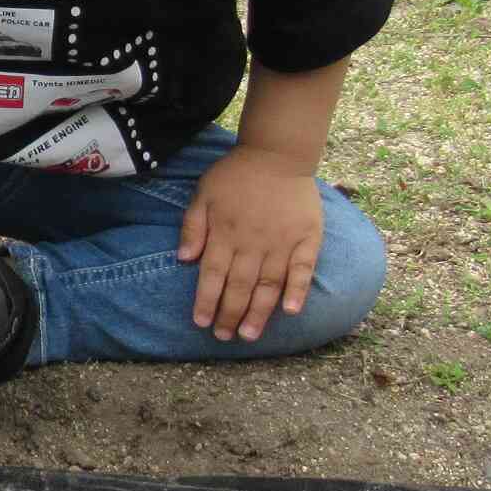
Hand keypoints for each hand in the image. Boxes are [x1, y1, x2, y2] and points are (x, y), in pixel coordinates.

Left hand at [176, 148, 325, 342]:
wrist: (277, 153)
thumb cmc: (235, 174)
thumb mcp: (203, 194)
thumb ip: (192, 227)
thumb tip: (183, 261)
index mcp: (225, 232)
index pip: (213, 275)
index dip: (206, 301)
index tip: (201, 323)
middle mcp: (252, 242)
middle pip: (239, 286)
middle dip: (229, 315)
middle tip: (224, 337)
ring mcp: (282, 241)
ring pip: (269, 284)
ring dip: (258, 313)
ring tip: (249, 335)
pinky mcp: (307, 238)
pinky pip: (303, 269)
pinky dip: (297, 291)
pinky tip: (290, 311)